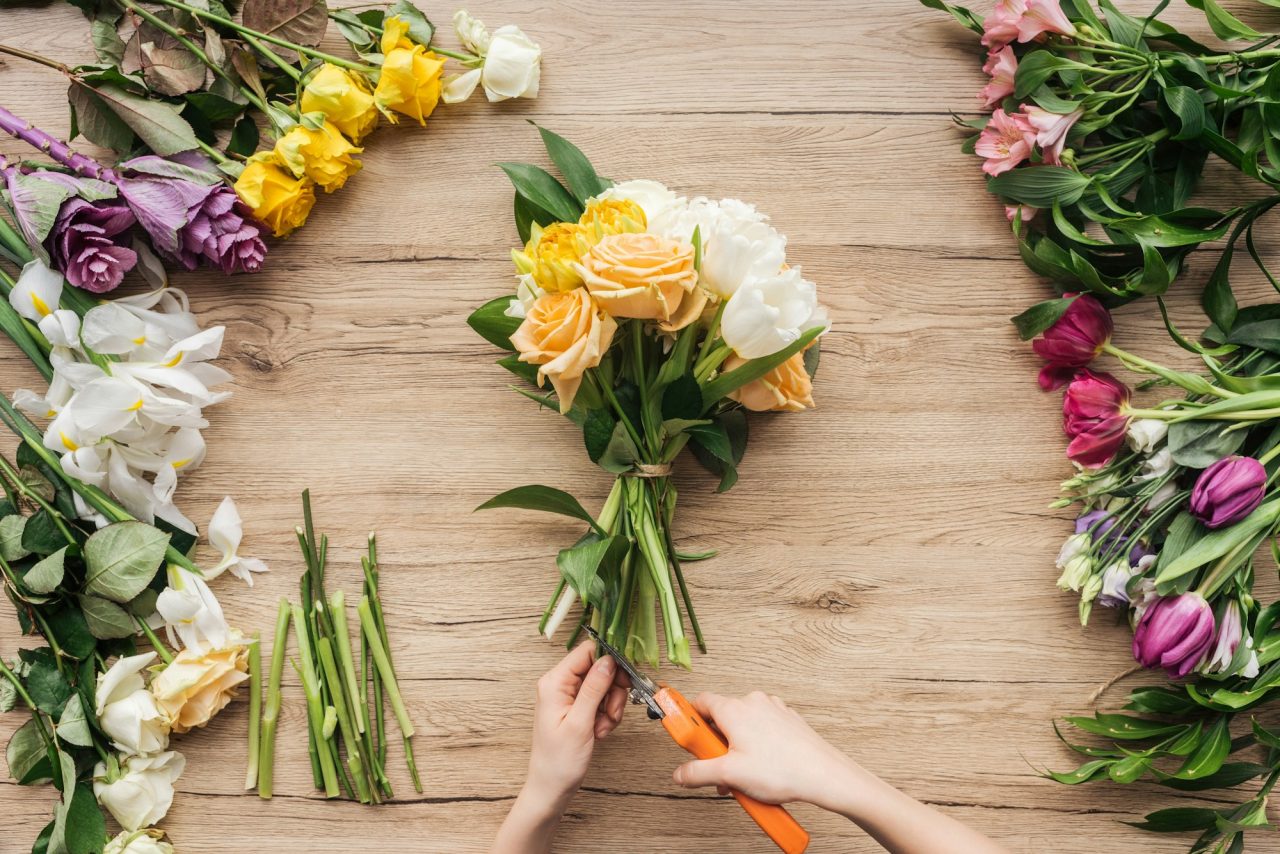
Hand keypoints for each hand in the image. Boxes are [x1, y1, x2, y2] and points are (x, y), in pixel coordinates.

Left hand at [525, 640, 628, 802]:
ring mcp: (569, 696)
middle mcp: (560, 684)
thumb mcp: (579, 723)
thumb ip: (594, 689)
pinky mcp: (577, 707)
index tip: (624, 678)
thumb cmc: (559, 761)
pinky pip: (601, 700)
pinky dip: (606, 715)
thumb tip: (608, 660)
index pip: (587, 652)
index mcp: (554, 682)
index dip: (609, 661)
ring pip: (604, 685)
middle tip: (612, 712)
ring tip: (602, 727)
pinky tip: (599, 731)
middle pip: (599, 668)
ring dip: (611, 706)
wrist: (552, 787)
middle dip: (612, 690)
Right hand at [671, 691, 865, 811]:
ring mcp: (772, 710)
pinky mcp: (787, 721)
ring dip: (736, 749)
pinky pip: (762, 730)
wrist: (824, 775)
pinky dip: (757, 747)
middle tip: (717, 768)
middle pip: (721, 718)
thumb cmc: (782, 770)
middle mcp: (753, 702)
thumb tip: (681, 773)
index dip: (688, 720)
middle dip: (715, 746)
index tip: (684, 735)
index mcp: (734, 709)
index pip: (700, 702)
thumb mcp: (729, 775)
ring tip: (743, 777)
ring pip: (743, 726)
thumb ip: (698, 772)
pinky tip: (762, 771)